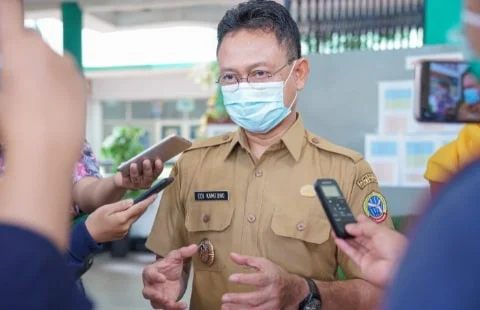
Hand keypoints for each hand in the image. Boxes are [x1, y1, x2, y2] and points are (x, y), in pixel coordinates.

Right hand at [0, 0, 85, 162]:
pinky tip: (52, 104)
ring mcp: (68, 65)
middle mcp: (47, 49)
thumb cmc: (12, 123)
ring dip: (43, 68)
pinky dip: (59, 82)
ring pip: (51, 58)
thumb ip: (6, 70)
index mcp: (18, 45)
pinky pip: (66, 74)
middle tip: (15, 79)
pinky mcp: (82, 82)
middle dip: (23, 51)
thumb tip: (12, 70)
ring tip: (35, 98)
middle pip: (30, 38)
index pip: (9, 9)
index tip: (8, 10)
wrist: (48, 150)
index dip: (8, 9)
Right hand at [85, 194, 156, 242]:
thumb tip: (132, 202)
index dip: (148, 202)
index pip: (139, 208)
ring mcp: (124, 232)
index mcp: (122, 218)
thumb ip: (120, 205)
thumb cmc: (95, 220)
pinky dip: (128, 218)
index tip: (155, 196)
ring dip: (135, 212)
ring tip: (133, 205)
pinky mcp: (122, 235)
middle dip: (143, 206)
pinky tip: (123, 215)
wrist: (88, 235)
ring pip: (133, 219)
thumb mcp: (106, 208)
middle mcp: (126, 226)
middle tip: (147, 198)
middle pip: (138, 214)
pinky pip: (128, 224)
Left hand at [114, 159, 162, 189]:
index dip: (159, 167)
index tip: (158, 160)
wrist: (124, 176)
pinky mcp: (127, 185)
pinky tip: (125, 167)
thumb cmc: (137, 166)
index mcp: (153, 176)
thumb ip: (146, 159)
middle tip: (146, 160)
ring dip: (135, 172)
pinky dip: (125, 174)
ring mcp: (137, 185)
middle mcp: (146, 182)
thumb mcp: (142, 162)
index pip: (157, 172)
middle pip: (148, 176)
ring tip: (133, 164)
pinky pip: (126, 180)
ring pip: (136, 179)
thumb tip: (146, 154)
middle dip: (147, 168)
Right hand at [142, 244, 197, 309]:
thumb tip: (195, 246)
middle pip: (147, 292)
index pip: (149, 274)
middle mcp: (150, 285)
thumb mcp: (177, 257)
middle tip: (162, 297)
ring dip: (163, 304)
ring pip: (155, 302)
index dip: (154, 277)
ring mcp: (156, 295)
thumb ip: (184, 252)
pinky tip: (183, 306)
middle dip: (154, 296)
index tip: (163, 279)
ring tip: (172, 304)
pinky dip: (174, 308)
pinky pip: (167, 307)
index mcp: (151, 271)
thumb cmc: (170, 265)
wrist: (175, 275)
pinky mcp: (164, 302)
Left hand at [221, 253, 304, 309]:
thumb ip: (247, 260)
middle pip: (255, 298)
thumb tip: (231, 255)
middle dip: (238, 299)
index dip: (244, 279)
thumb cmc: (276, 274)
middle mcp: (272, 293)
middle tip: (224, 297)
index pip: (257, 280)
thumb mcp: (264, 263)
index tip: (231, 278)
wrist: (294, 289)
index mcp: (271, 278)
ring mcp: (272, 305)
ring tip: (225, 307)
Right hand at [333, 215, 407, 287]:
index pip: (372, 228)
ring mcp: (371, 256)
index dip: (363, 223)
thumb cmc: (394, 247)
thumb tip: (349, 226)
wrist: (396, 270)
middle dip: (352, 229)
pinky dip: (344, 247)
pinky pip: (352, 254)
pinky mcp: (363, 264)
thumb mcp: (379, 231)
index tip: (353, 217)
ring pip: (356, 245)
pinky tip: (337, 239)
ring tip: (335, 229)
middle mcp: (379, 246)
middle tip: (341, 222)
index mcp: (387, 236)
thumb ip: (363, 227)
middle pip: (363, 236)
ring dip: (346, 237)